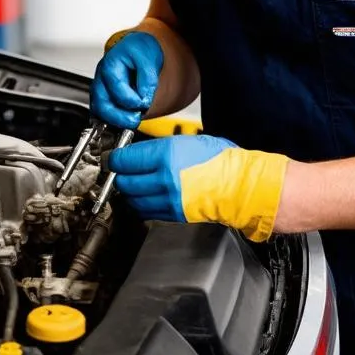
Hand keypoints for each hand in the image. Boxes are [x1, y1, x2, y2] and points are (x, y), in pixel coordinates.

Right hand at [90, 31, 163, 129]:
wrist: (136, 49)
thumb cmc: (139, 51)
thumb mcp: (148, 58)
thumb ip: (147, 79)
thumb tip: (144, 97)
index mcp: (110, 65)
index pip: (117, 88)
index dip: (132, 100)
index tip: (144, 102)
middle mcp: (101, 78)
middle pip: (101, 104)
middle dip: (119, 117)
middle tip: (135, 119)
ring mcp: (99, 89)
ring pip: (99, 111)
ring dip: (116, 120)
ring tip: (132, 120)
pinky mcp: (102, 97)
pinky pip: (101, 114)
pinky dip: (111, 120)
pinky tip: (124, 121)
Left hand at [108, 135, 289, 242]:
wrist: (239, 184)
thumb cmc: (219, 160)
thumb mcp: (186, 141)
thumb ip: (160, 147)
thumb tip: (140, 152)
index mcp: (165, 155)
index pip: (124, 159)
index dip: (115, 158)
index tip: (115, 157)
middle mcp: (163, 178)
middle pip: (124, 181)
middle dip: (120, 175)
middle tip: (122, 170)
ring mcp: (167, 198)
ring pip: (132, 198)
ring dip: (129, 191)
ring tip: (134, 184)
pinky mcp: (172, 213)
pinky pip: (145, 211)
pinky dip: (141, 204)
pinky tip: (147, 196)